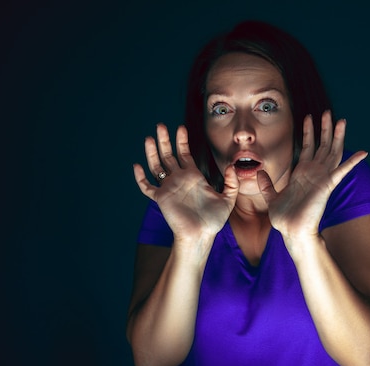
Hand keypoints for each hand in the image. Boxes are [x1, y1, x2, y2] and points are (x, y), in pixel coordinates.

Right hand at [133, 124, 238, 240]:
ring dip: (152, 152)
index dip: (181, 140)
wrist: (201, 235)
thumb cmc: (213, 221)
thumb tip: (232, 166)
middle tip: (160, 125)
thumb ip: (232, 183)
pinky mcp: (161, 198)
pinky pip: (146, 186)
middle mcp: (179, 180)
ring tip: (150, 138)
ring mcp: (168, 188)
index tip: (180, 128)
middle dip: (164, 140)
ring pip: (156, 166)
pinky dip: (140, 177)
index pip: (184, 154)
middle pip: (168, 155)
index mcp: (193, 177)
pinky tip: (137, 166)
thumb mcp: (228, 199)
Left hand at [257, 111, 366, 239]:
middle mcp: (314, 174)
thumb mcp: (271, 197)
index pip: (307, 148)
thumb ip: (267, 184)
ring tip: (341, 121)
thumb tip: (258, 172)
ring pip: (332, 153)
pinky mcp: (328, 185)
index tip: (308, 117)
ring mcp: (322, 178)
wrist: (291, 231)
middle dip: (325, 129)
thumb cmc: (284, 218)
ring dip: (337, 137)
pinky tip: (363, 152)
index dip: (308, 132)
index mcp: (302, 174)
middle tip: (328, 112)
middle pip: (322, 146)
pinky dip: (353, 162)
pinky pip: (342, 171)